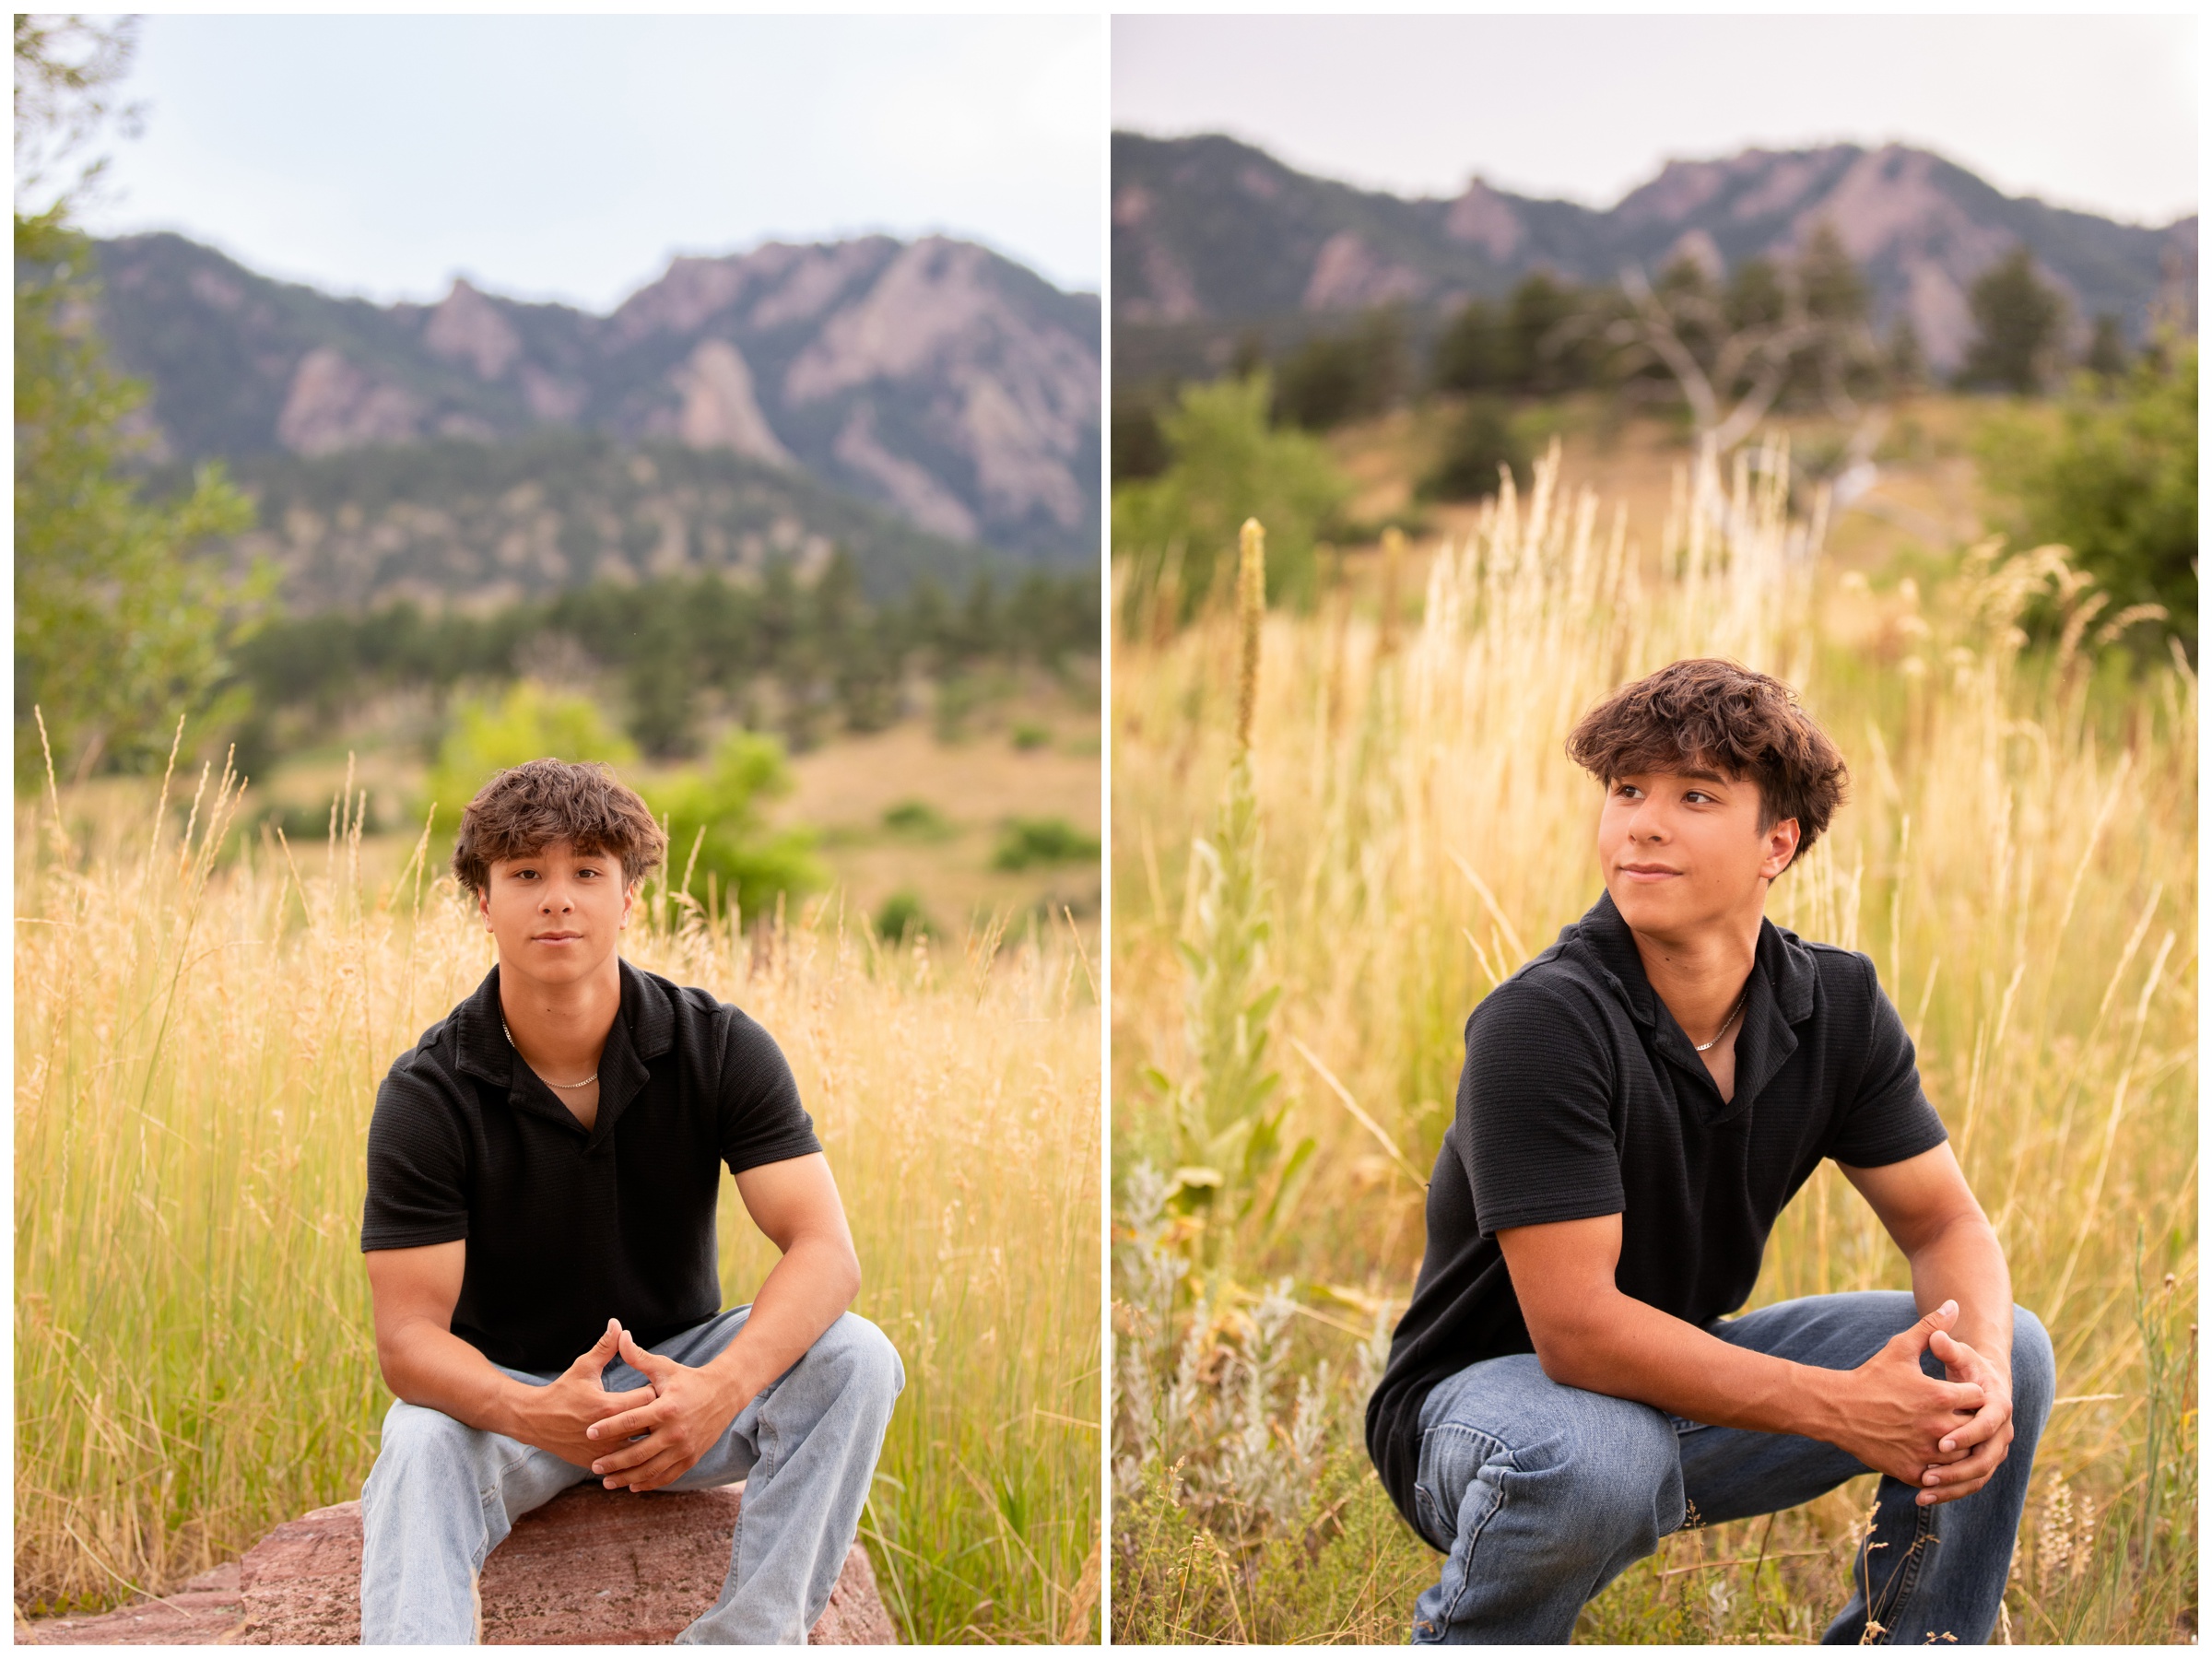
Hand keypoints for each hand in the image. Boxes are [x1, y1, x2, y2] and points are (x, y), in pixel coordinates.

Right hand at [507, 1319, 655, 1467]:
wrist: (535, 1421)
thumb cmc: (562, 1391)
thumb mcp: (583, 1367)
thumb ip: (606, 1347)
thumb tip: (618, 1323)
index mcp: (609, 1407)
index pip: (649, 1398)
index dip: (656, 1391)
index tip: (655, 1386)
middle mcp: (609, 1432)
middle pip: (650, 1425)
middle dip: (655, 1416)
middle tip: (657, 1407)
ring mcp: (603, 1452)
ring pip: (640, 1448)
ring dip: (646, 1438)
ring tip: (649, 1426)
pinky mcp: (597, 1464)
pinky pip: (625, 1464)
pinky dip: (632, 1456)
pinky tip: (637, 1445)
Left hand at [583, 1328, 747, 1492]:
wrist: (725, 1393)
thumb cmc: (688, 1379)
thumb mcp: (664, 1368)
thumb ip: (639, 1357)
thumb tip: (620, 1335)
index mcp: (666, 1407)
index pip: (631, 1420)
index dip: (608, 1427)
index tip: (589, 1432)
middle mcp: (676, 1431)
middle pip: (638, 1453)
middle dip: (613, 1461)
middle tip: (594, 1466)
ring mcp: (685, 1447)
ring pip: (650, 1470)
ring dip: (627, 1478)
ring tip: (607, 1481)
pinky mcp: (691, 1457)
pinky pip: (666, 1476)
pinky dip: (648, 1483)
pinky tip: (632, 1485)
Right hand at [1828, 1301, 1987, 1490]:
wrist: (1836, 1409)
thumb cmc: (1871, 1376)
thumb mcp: (1900, 1348)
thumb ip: (1931, 1327)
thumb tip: (1954, 1305)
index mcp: (1940, 1396)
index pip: (1978, 1397)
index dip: (1968, 1392)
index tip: (1955, 1391)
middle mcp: (1939, 1427)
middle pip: (1975, 1427)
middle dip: (1967, 1420)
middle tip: (1950, 1413)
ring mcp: (1926, 1451)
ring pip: (1962, 1454)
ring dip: (1957, 1444)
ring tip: (1942, 1432)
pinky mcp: (1914, 1471)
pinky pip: (1940, 1474)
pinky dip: (1939, 1465)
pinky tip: (1926, 1450)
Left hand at [1913, 1324, 2015, 1504]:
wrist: (1982, 1383)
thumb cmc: (1966, 1366)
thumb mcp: (1958, 1354)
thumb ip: (1948, 1345)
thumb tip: (1939, 1330)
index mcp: (1998, 1406)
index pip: (1987, 1424)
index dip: (1966, 1434)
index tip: (1941, 1442)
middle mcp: (2002, 1432)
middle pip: (1985, 1458)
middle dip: (1957, 1469)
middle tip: (1927, 1473)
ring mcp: (1994, 1449)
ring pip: (1978, 1475)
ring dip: (1952, 1485)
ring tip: (1922, 1489)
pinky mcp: (1982, 1461)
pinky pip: (1970, 1482)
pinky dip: (1950, 1491)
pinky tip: (1923, 1495)